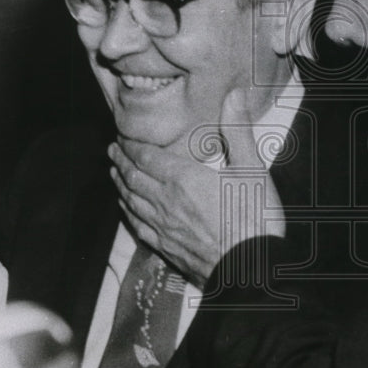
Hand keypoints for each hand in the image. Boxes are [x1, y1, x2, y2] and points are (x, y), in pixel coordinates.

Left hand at [109, 87, 286, 287]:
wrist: (252, 271)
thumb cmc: (255, 219)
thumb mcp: (253, 170)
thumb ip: (239, 132)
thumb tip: (233, 96)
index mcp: (184, 179)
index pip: (147, 158)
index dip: (132, 146)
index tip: (123, 137)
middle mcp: (166, 202)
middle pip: (133, 178)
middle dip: (121, 162)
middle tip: (112, 151)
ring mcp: (164, 228)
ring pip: (132, 202)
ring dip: (120, 185)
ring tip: (114, 174)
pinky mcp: (167, 249)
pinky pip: (138, 227)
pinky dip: (128, 213)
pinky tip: (128, 211)